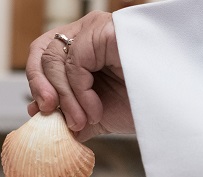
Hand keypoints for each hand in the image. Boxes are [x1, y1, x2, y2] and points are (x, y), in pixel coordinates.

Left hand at [26, 11, 134, 140]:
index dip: (35, 82)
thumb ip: (65, 114)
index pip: (42, 54)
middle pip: (42, 53)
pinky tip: (95, 110)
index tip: (38, 111)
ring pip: (55, 59)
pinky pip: (75, 63)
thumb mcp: (92, 114)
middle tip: (50, 114)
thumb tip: (36, 115)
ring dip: (65, 98)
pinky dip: (79, 93)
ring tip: (82, 120)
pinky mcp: (105, 31)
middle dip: (41, 88)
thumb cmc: (135, 106)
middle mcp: (85, 33)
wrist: (167, 110)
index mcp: (79, 49)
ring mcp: (95, 29)